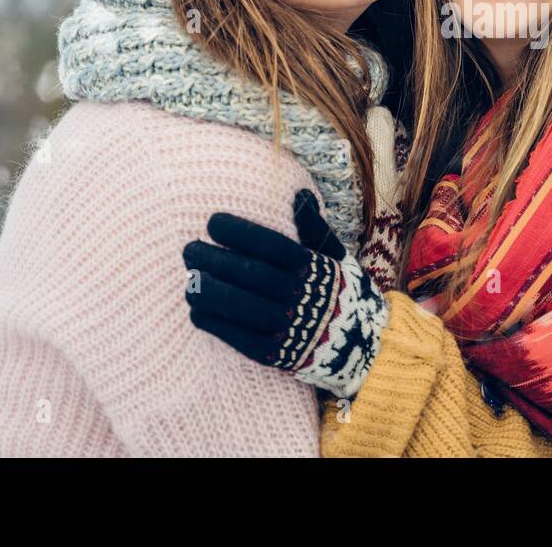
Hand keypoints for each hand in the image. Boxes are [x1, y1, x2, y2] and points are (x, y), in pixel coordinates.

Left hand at [183, 189, 387, 397]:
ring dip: (210, 292)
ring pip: (241, 306)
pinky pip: (238, 337)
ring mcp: (287, 327)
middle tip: (189, 250)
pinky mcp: (274, 354)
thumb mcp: (335, 256)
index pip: (271, 246)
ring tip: (190, 280)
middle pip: (251, 274)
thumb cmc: (340, 291)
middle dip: (215, 260)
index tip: (212, 222)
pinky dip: (215, 323)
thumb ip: (314, 228)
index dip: (240, 233)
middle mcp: (299, 296)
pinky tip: (197, 310)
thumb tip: (297, 195)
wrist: (362, 344)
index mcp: (312, 267)